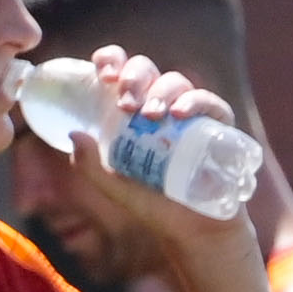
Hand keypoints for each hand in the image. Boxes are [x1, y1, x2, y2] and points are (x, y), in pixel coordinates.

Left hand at [79, 45, 249, 227]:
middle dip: (134, 77)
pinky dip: (195, 101)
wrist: (196, 230)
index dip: (111, 61)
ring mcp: (190, 114)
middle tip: (125, 102)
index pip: (120, 71)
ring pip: (175, 82)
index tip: (104, 76)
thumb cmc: (155, 206)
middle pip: (146, 70)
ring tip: (152, 116)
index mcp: (131, 110)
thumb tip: (74, 134)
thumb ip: (90, 167)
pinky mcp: (218, 126)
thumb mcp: (115, 188)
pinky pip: (209, 102)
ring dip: (160, 91)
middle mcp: (159, 105)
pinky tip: (180, 113)